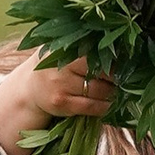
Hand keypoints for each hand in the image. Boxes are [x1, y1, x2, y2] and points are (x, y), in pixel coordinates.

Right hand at [0, 56, 116, 154]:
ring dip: (112, 93)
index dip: (114, 60)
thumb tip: (120, 47)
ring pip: (99, 90)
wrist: (29, 90)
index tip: (125, 64)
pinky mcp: (61, 103)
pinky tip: (108, 104)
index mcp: (65, 48)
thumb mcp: (63, 51)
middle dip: (116, 78)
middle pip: (102, 72)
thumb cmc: (54, 68)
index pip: (97, 53)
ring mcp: (60, 85)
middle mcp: (61, 65)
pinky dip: (104, 106)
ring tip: (116, 91)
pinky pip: (91, 106)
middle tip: (124, 80)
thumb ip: (84, 47)